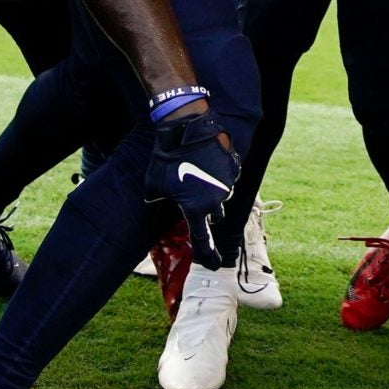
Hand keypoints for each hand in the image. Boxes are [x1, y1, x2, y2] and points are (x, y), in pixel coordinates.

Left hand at [147, 105, 239, 267]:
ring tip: (197, 170)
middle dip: (206, 210)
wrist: (185, 125)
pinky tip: (208, 160)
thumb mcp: (154, 183)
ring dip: (213, 189)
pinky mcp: (233, 165)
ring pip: (222, 194)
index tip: (213, 263)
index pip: (202, 239)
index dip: (207, 254)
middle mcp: (215, 199)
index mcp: (195, 208)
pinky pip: (229, 176)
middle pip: (215, 215)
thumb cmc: (167, 155)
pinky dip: (221, 173)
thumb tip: (154, 200)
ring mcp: (228, 182)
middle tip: (193, 194)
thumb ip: (156, 198)